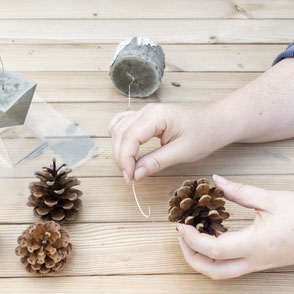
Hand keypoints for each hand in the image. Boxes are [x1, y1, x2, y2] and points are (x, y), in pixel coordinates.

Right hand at [108, 104, 237, 181]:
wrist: (214, 122)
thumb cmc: (204, 134)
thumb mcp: (182, 152)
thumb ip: (156, 162)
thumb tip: (136, 174)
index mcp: (157, 116)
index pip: (130, 137)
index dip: (125, 159)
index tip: (130, 177)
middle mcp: (147, 110)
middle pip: (121, 133)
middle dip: (121, 156)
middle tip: (130, 176)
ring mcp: (145, 111)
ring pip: (118, 128)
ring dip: (119, 148)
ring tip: (128, 166)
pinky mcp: (146, 116)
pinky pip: (123, 123)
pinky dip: (120, 137)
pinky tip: (125, 149)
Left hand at [177, 175, 293, 279]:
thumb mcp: (270, 199)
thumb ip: (240, 191)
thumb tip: (216, 181)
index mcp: (255, 245)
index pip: (214, 250)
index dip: (192, 240)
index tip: (181, 225)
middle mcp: (253, 260)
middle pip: (214, 272)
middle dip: (191, 257)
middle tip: (181, 236)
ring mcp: (256, 264)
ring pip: (221, 273)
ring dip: (201, 260)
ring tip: (191, 238)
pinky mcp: (258, 261)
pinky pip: (230, 266)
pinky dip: (213, 257)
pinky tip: (210, 238)